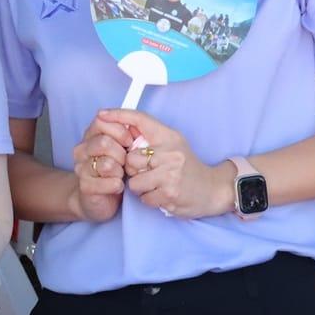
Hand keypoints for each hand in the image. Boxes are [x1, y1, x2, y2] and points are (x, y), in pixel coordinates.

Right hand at [69, 119, 128, 222]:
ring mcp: (81, 168)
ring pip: (106, 164)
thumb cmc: (115, 169)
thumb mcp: (122, 146)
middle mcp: (82, 150)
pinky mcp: (85, 186)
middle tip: (125, 163)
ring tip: (121, 175)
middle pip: (104, 142)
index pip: (101, 121)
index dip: (120, 131)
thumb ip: (127, 130)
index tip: (129, 142)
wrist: (100, 198)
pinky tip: (118, 186)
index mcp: (90, 136)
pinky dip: (117, 185)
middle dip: (122, 154)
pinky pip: (107, 183)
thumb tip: (130, 121)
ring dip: (120, 171)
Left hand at [101, 108, 236, 218]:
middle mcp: (170, 153)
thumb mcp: (173, 145)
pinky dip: (150, 199)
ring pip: (134, 181)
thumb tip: (121, 128)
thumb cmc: (188, 167)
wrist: (213, 189)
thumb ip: (151, 138)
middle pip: (130, 159)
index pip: (140, 120)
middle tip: (148, 172)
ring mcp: (170, 174)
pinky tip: (162, 194)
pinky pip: (143, 197)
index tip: (102, 115)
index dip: (119, 115)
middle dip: (133, 169)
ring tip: (156, 184)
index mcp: (169, 137)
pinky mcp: (169, 194)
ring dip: (141, 187)